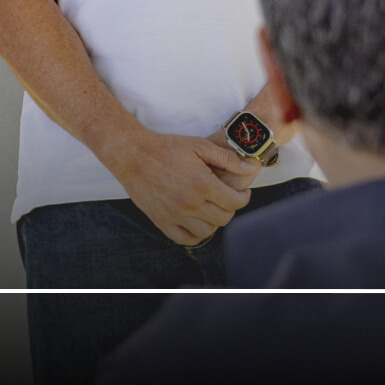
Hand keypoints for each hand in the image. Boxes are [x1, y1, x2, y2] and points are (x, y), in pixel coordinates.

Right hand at [107, 131, 256, 245]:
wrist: (134, 156)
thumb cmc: (168, 148)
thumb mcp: (201, 146)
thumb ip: (227, 159)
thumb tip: (249, 169)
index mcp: (202, 184)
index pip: (235, 202)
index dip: (244, 198)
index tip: (243, 193)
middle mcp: (189, 203)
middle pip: (223, 218)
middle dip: (231, 208)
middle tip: (228, 199)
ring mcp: (174, 215)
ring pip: (206, 231)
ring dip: (214, 222)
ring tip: (213, 209)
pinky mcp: (160, 221)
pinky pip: (183, 238)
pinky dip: (195, 234)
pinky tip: (197, 222)